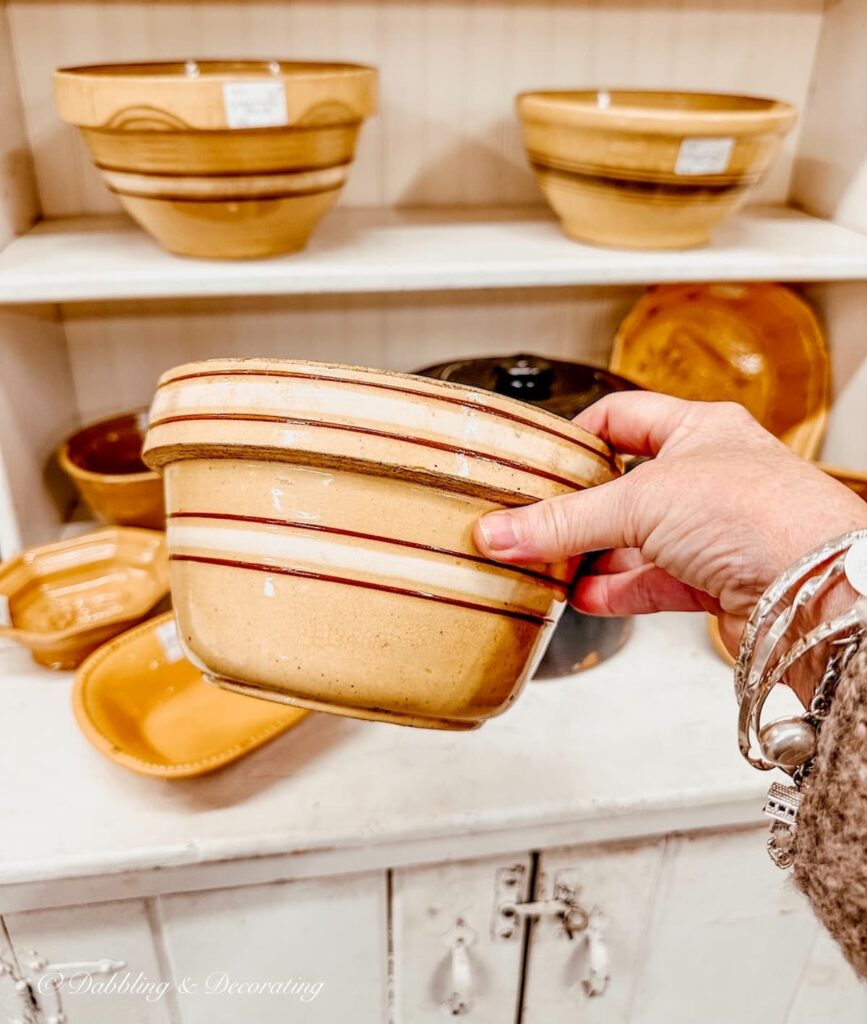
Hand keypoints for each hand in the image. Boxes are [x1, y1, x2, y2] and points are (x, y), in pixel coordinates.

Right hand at [474, 393, 866, 692]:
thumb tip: (502, 531)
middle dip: (582, 507)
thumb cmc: (759, 513)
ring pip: (639, 540)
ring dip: (595, 556)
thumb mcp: (641, 501)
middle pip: (627, 486)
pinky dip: (617, 591)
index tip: (541, 459)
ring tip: (550, 565)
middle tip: (536, 520)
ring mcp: (715, 530)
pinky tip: (585, 597)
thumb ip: (565, 521)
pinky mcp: (718, 579)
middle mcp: (710, 476)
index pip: (625, 417)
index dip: (581, 435)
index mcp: (700, 429)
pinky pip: (655, 582)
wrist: (818, 590)